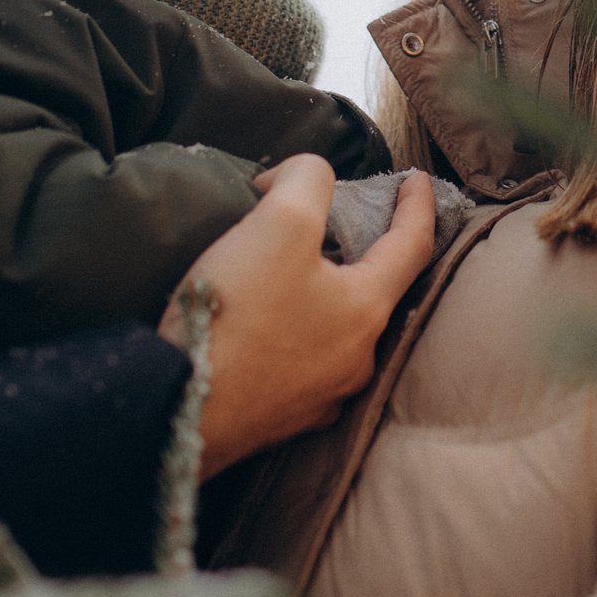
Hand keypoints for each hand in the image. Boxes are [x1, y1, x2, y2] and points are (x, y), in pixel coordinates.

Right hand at [163, 156, 437, 478]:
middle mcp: (356, 359)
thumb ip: (308, 182)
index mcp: (366, 310)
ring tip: (294, 270)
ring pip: (336, 329)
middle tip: (342, 222)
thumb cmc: (237, 315)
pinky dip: (294, 330)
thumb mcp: (279, 223)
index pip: (413, 245)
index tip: (417, 179)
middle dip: (364, 251)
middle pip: (373, 289)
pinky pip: (301, 362)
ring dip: (324, 294)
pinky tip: (268, 322)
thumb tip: (305, 181)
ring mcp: (321, 396)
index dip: (418, 204)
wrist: (178, 410)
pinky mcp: (282, 418)